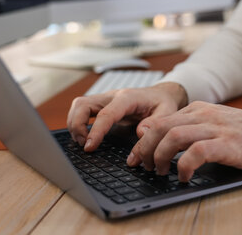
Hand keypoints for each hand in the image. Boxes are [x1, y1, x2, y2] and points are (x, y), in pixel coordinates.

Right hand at [66, 82, 187, 150]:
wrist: (161, 94)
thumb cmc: (163, 103)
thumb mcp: (167, 113)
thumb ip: (155, 124)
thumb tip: (140, 133)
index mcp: (127, 98)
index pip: (105, 113)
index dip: (95, 131)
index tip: (89, 146)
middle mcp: (112, 96)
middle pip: (82, 104)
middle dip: (77, 125)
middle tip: (84, 145)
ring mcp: (105, 100)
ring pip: (79, 105)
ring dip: (75, 124)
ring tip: (84, 142)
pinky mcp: (101, 106)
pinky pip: (82, 110)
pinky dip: (78, 123)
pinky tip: (85, 136)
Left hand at [126, 101, 241, 181]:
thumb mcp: (214, 125)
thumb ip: (189, 128)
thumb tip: (158, 140)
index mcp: (198, 109)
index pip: (160, 121)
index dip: (142, 141)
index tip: (135, 157)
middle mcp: (203, 114)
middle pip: (160, 127)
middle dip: (144, 149)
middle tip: (140, 166)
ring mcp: (215, 127)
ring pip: (173, 137)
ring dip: (159, 156)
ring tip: (159, 172)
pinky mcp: (227, 143)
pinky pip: (196, 152)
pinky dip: (184, 166)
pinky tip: (183, 177)